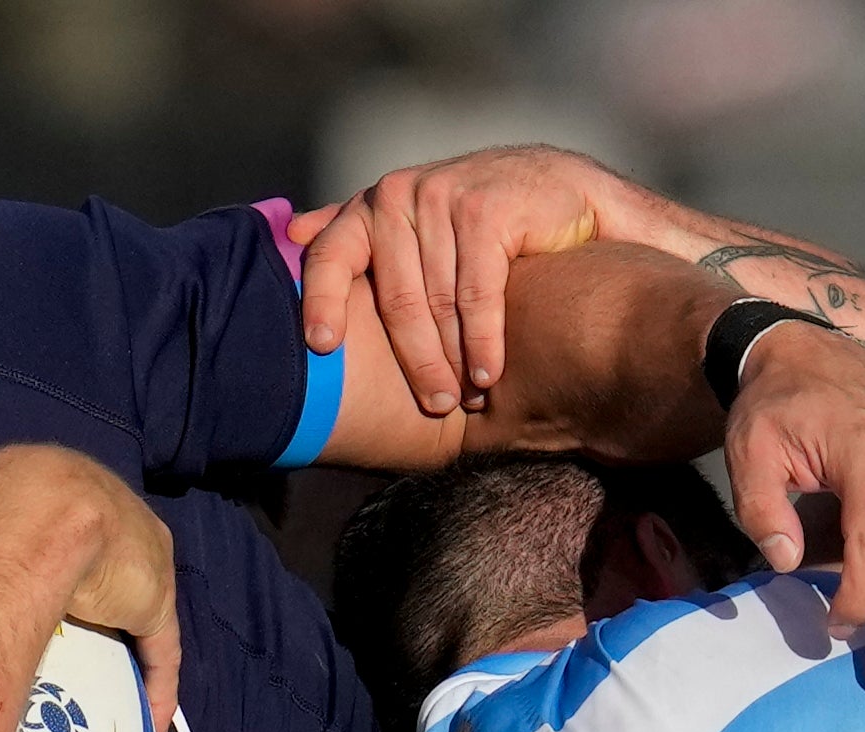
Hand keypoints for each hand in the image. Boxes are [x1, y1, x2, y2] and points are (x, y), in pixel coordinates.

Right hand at [0, 447, 182, 731]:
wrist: (36, 512)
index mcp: (78, 491)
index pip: (79, 529)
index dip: (66, 558)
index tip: (49, 587)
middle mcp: (123, 524)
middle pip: (116, 573)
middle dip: (104, 606)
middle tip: (77, 643)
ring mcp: (144, 567)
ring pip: (141, 617)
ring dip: (131, 652)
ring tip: (109, 692)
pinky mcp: (154, 606)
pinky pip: (161, 655)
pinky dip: (156, 690)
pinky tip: (148, 726)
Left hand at [293, 146, 637, 416]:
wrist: (570, 191)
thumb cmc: (492, 218)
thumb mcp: (421, 222)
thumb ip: (364, 231)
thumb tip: (294, 233)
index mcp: (375, 203)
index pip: (330, 255)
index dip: (320, 303)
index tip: (320, 348)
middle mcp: (400, 193)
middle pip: (395, 300)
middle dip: (416, 361)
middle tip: (435, 406)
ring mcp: (442, 197)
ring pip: (438, 303)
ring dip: (455, 359)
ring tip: (467, 398)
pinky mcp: (485, 210)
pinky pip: (476, 294)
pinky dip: (484, 340)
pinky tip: (489, 373)